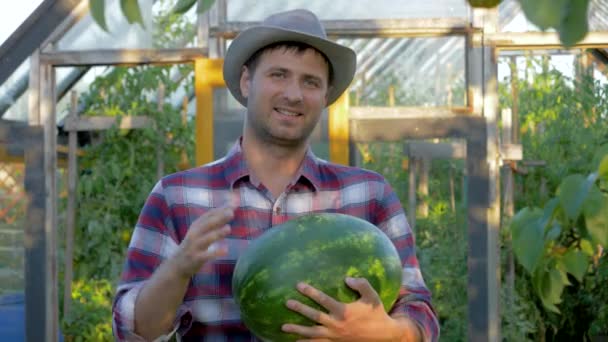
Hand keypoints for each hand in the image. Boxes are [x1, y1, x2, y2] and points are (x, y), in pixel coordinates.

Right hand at [171, 207, 233, 278]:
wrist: (177, 265)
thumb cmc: (194, 245)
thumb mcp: (201, 232)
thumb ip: (215, 222)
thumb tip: (231, 210)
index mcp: (196, 226)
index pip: (208, 215)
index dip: (220, 209)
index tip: (233, 205)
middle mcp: (194, 234)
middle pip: (207, 224)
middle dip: (219, 218)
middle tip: (231, 213)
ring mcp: (194, 246)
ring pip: (206, 239)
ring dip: (217, 233)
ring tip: (229, 228)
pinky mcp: (196, 258)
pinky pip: (206, 255)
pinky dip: (216, 252)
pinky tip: (226, 250)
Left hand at [282, 277, 408, 341]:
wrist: (383, 336)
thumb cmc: (376, 313)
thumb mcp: (372, 296)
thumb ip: (361, 284)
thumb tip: (347, 278)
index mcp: (343, 311)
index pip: (323, 300)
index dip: (310, 292)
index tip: (298, 285)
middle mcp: (336, 324)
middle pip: (314, 316)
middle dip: (300, 309)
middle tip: (287, 302)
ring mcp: (334, 336)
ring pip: (312, 333)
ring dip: (297, 330)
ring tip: (283, 327)